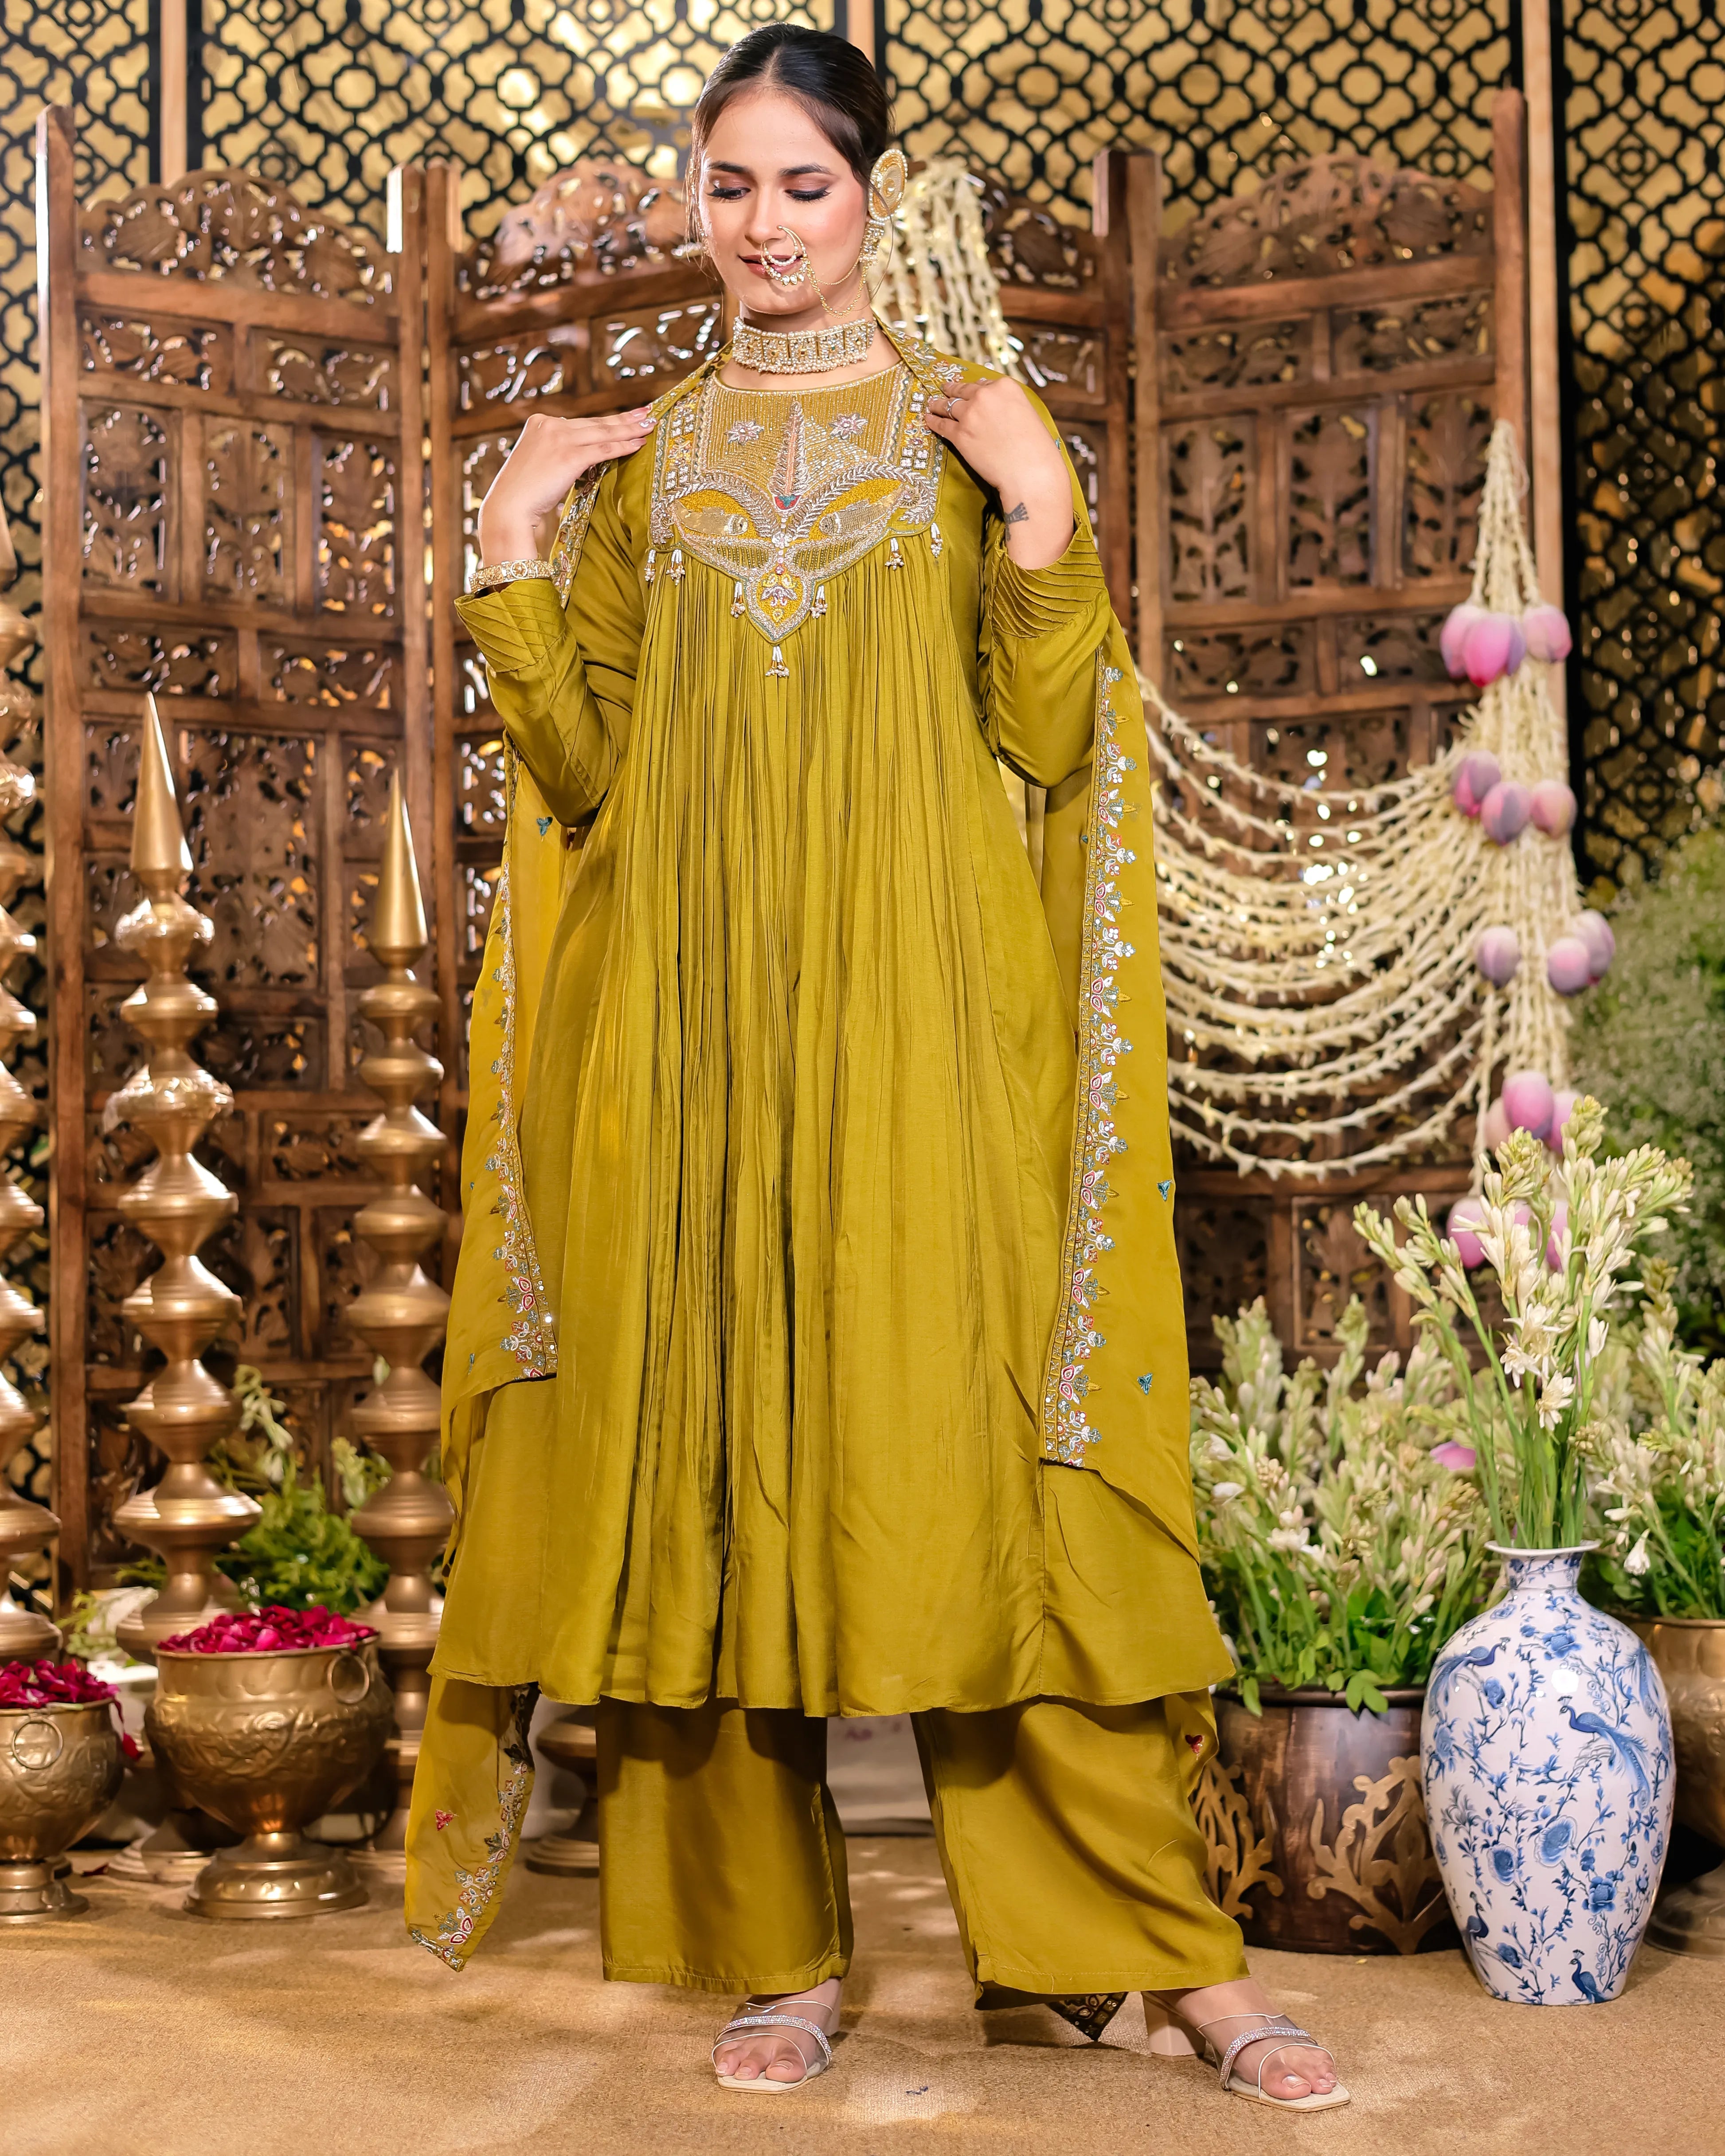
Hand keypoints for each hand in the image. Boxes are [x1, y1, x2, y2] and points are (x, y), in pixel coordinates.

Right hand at [476, 407, 655, 562]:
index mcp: (540, 423)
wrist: (508, 507)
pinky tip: (639, 443)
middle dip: (624, 419)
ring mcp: (559, 438)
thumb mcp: (540, 462)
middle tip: (648, 412)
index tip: (625, 416)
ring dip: (630, 429)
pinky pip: (603, 448)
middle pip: (595, 423)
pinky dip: (623, 445)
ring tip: (650, 426)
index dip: (606, 420)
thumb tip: (585, 454)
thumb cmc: (524, 493)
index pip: (581, 423)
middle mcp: (550, 425)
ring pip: (603, 432)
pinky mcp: (569, 455)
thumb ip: (559, 451)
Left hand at [921, 376, 1073, 568]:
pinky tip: (928, 419)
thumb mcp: (1027, 413)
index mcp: (1005, 386)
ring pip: (948, 405)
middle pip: (962, 391)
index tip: (968, 389)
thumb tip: (993, 401)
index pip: (983, 383)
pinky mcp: (960, 434)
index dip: (975, 388)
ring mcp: (970, 414)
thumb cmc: (1035, 447)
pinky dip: (933, 421)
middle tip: (944, 389)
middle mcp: (985, 395)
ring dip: (937, 404)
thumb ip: (1007, 403)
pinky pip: (942, 425)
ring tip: (931, 404)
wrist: (1029, 471)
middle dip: (951, 390)